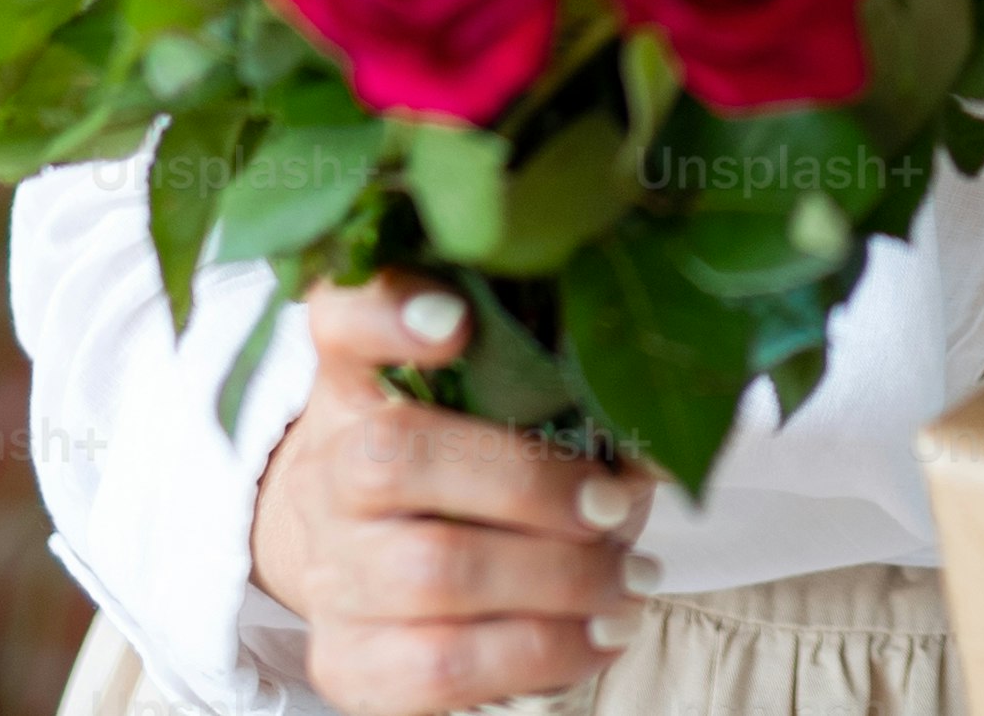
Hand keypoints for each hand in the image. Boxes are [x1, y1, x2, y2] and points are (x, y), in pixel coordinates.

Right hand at [250, 278, 657, 714]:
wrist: (362, 564)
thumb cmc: (463, 467)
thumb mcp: (504, 415)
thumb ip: (572, 404)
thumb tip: (655, 452)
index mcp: (360, 380)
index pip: (341, 321)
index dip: (388, 313)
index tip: (455, 320)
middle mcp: (327, 466)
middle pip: (394, 458)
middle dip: (527, 485)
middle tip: (612, 506)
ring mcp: (327, 567)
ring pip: (428, 573)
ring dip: (555, 584)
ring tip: (630, 587)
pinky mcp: (344, 657)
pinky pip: (437, 669)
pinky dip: (536, 658)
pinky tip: (597, 641)